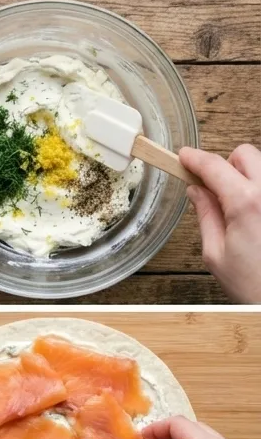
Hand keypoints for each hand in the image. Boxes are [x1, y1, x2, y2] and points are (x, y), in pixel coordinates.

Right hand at [180, 145, 260, 303]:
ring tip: (238, 210)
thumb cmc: (252, 284)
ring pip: (260, 165)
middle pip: (243, 154)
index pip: (214, 167)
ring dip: (245, 177)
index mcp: (246, 204)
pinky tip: (252, 216)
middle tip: (216, 192)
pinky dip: (256, 192)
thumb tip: (197, 192)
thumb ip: (206, 215)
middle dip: (226, 167)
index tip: (184, 157)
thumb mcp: (215, 254)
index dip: (195, 160)